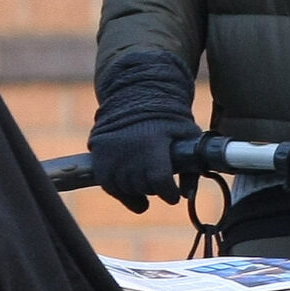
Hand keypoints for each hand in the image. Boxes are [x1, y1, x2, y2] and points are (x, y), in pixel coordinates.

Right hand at [87, 52, 198, 211]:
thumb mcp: (186, 135)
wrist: (134, 95)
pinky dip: (120, 190)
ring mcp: (111, 154)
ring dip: (137, 190)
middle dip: (154, 188)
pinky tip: (129, 186)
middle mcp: (129, 150)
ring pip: (125, 189)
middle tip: (159, 180)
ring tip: (145, 180)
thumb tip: (187, 195)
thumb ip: (191, 165)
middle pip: (143, 187)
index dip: (168, 193)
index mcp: (152, 144)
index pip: (160, 181)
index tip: (172, 195)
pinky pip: (108, 185)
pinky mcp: (98, 155)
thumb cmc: (166, 117)